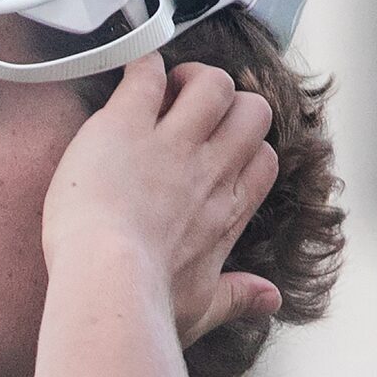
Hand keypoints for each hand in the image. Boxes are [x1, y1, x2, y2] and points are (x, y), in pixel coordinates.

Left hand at [43, 55, 281, 345]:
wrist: (106, 284)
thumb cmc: (147, 304)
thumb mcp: (203, 308)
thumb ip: (237, 297)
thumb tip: (270, 300)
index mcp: (227, 211)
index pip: (263, 158)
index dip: (246, 148)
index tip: (218, 154)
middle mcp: (208, 171)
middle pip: (251, 111)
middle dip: (228, 105)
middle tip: (192, 114)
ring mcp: (170, 144)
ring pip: (212, 83)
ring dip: (191, 78)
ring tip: (166, 92)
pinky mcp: (126, 125)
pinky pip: (148, 75)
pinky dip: (142, 68)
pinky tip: (132, 76)